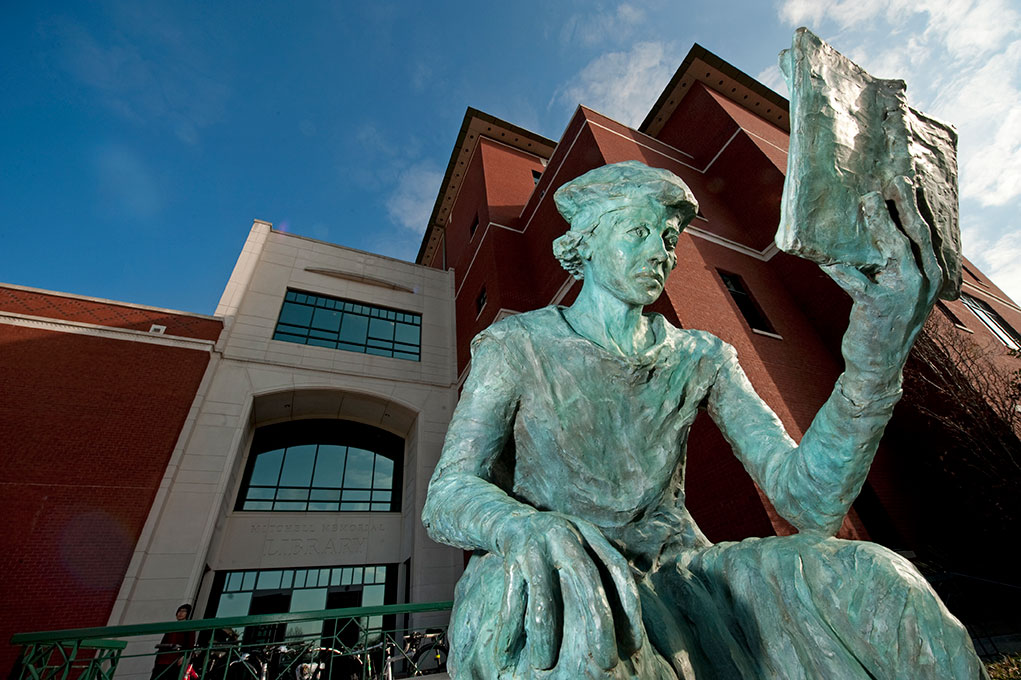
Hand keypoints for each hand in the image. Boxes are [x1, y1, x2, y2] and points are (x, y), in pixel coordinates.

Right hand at [494, 512, 642, 671]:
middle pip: (587, 579)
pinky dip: (508, 627)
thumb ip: (607, 562)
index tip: (635, 644)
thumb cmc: (557, 544)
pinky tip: (506, 653)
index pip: (617, 568)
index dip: (629, 606)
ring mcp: (535, 547)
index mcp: (588, 533)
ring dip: (544, 634)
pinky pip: (510, 598)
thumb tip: (639, 587)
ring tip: (544, 666)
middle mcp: (564, 536)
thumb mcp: (585, 543)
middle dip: (599, 624)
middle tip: (607, 662)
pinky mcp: (510, 559)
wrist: (511, 521)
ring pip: (543, 596)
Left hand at [822, 176, 943, 374]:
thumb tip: (877, 235)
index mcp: (931, 278)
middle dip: (900, 206)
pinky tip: (827, 259)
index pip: (925, 237)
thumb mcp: (897, 293)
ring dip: (878, 224)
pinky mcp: (878, 308)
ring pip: (893, 251)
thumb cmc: (883, 325)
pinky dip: (841, 269)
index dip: (914, 209)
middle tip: (886, 184)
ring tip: (865, 203)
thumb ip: (894, 267)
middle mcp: (923, 283)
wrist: (877, 366)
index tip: (903, 183)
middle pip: (913, 236)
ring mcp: (903, 295)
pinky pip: (856, 282)